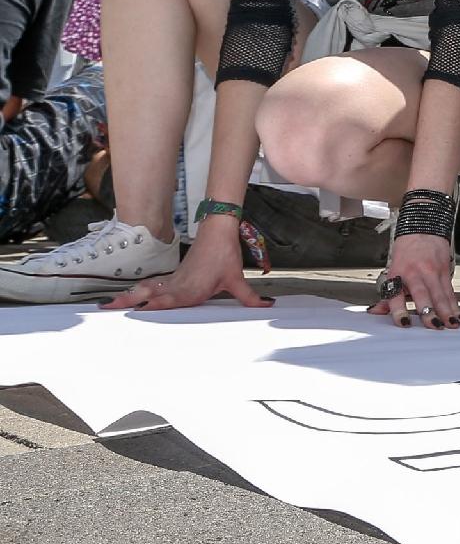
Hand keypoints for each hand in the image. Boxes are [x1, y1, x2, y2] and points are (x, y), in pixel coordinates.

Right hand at [104, 220, 270, 310]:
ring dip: (128, 297)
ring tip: (108, 306)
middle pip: (150, 295)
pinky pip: (152, 285)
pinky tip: (126, 297)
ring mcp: (173, 280)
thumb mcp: (237, 279)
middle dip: (130, 302)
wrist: (218, 231)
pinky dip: (138, 292)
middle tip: (108, 308)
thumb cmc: (225, 254)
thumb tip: (267, 306)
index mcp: (191, 289)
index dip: (154, 306)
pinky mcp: (173, 276)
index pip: (169, 300)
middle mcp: (178, 286)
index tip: (137, 313)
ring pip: (147, 289)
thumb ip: (249, 297)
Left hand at [371, 234, 459, 329]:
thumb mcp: (393, 271)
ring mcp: (432, 271)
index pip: (395, 294)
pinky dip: (455, 305)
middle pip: (423, 294)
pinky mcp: (445, 270)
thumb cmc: (407, 252)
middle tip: (434, 326)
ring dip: (447, 311)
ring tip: (451, 324)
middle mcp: (415, 273)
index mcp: (398, 274)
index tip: (403, 323)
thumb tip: (376, 312)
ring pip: (440, 294)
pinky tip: (458, 315)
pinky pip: (450, 291)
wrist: (423, 230)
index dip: (399, 310)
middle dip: (429, 312)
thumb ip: (387, 296)